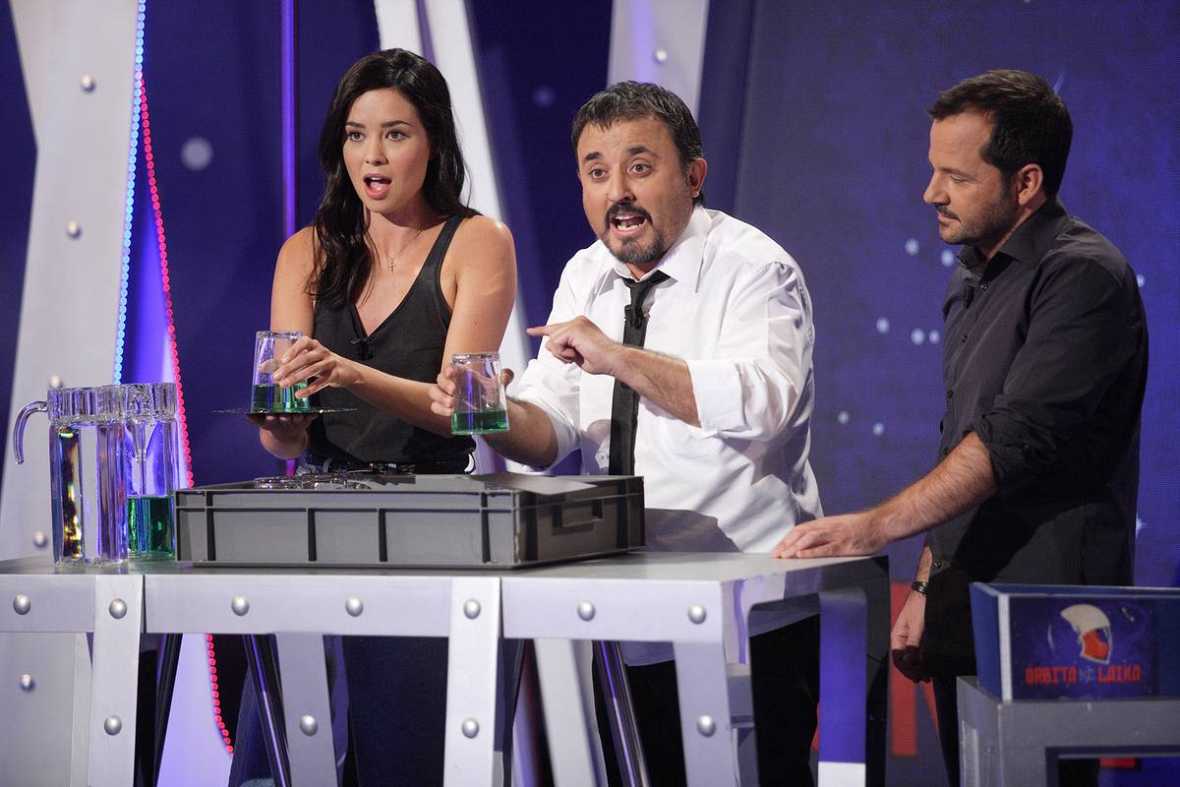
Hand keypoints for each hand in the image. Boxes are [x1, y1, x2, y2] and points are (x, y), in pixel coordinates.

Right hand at [248, 412, 316, 438]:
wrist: (286, 439)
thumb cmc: (273, 426)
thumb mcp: (263, 424)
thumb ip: (255, 419)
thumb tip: (245, 414)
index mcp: (273, 424)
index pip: (270, 420)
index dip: (271, 418)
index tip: (270, 415)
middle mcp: (284, 423)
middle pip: (285, 419)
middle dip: (285, 416)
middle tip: (286, 411)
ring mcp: (294, 423)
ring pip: (297, 419)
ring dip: (298, 416)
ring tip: (299, 412)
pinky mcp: (304, 422)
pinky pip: (309, 418)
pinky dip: (312, 416)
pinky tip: (316, 414)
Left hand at [271, 336, 358, 396]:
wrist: (347, 371)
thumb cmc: (320, 364)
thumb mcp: (306, 360)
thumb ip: (286, 363)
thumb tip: (263, 367)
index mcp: (314, 345)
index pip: (303, 343)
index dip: (293, 351)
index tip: (282, 360)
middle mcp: (322, 351)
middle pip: (305, 358)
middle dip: (289, 368)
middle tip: (276, 377)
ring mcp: (330, 362)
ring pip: (312, 370)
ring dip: (296, 378)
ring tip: (283, 385)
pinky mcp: (335, 374)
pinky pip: (321, 382)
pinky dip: (309, 389)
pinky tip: (299, 395)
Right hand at [429, 365, 513, 417]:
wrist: (487, 408)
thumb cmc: (487, 392)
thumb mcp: (496, 385)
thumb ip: (503, 379)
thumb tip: (506, 375)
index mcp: (460, 374)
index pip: (450, 368)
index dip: (448, 369)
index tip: (452, 372)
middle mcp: (450, 383)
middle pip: (440, 379)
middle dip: (445, 384)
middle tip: (454, 390)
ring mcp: (445, 395)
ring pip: (434, 392)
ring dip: (441, 398)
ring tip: (452, 404)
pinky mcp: (443, 407)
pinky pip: (435, 407)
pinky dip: (440, 409)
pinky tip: (450, 413)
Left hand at [527, 316, 621, 375]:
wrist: (612, 360)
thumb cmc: (601, 360)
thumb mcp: (577, 354)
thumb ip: (565, 349)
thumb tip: (553, 348)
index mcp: (579, 325)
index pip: (556, 328)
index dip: (541, 330)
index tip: (530, 331)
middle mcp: (577, 321)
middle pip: (552, 338)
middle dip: (559, 352)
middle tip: (576, 356)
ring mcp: (575, 323)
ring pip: (552, 342)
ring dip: (563, 354)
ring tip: (578, 354)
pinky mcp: (573, 329)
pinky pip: (556, 343)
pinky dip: (564, 353)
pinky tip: (576, 353)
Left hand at [771, 509, 889, 558]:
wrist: (879, 524)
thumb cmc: (860, 527)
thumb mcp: (839, 526)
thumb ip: (825, 533)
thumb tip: (810, 543)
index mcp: (824, 523)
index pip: (800, 530)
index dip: (787, 538)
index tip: (777, 548)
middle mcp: (826, 527)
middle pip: (801, 534)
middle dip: (786, 544)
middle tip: (775, 555)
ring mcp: (835, 535)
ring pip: (809, 540)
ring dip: (794, 548)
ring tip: (784, 555)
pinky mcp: (844, 545)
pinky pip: (825, 548)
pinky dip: (812, 552)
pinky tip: (801, 555)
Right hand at [890, 589, 928, 682]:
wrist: (929, 591)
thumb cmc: (919, 603)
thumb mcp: (916, 624)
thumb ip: (912, 642)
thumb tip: (909, 660)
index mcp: (898, 634)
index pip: (897, 656)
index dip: (905, 668)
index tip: (915, 676)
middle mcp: (904, 637)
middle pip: (905, 659)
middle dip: (913, 670)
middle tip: (923, 678)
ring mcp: (913, 637)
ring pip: (914, 657)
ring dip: (920, 667)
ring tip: (927, 675)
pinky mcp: (922, 636)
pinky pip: (921, 651)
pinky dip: (925, 659)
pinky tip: (929, 665)